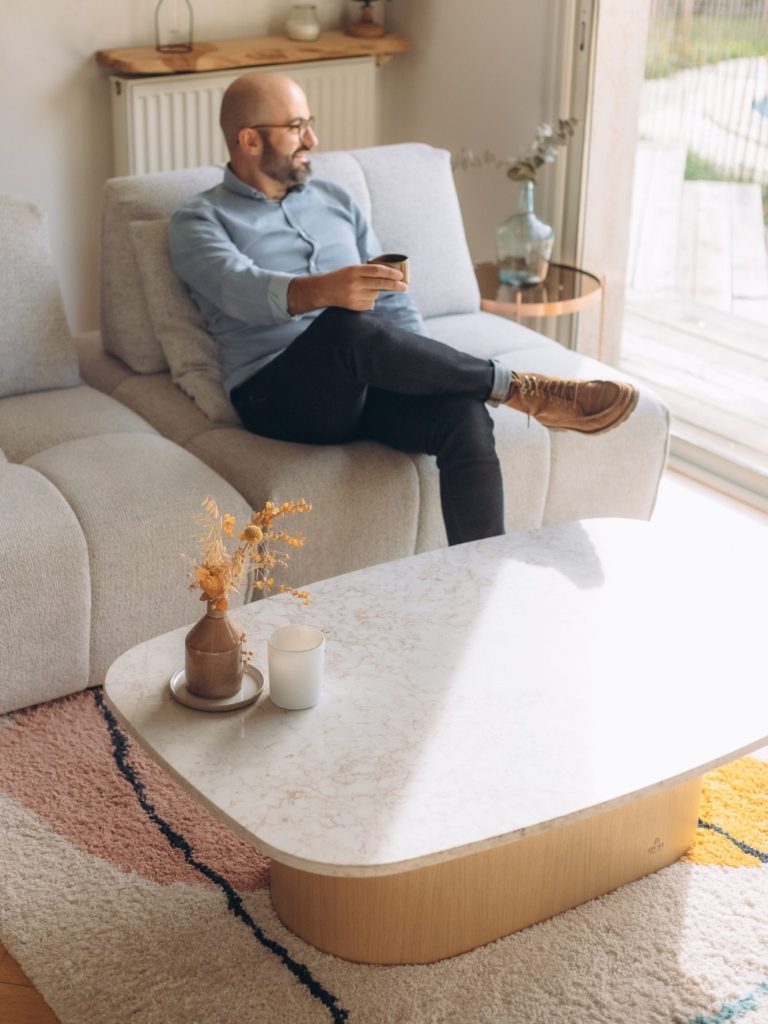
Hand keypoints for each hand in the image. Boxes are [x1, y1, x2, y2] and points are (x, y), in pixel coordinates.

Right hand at [287, 264, 406, 314]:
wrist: (323, 290)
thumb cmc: (342, 277)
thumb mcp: (353, 270)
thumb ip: (369, 272)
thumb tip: (391, 275)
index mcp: (354, 270)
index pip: (377, 271)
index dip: (390, 273)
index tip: (401, 276)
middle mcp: (354, 283)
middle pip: (379, 284)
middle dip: (395, 286)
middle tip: (405, 287)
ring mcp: (353, 296)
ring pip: (375, 295)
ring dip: (376, 292)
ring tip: (364, 289)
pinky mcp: (352, 306)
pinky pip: (370, 304)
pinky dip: (369, 301)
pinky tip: (359, 297)